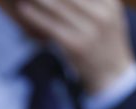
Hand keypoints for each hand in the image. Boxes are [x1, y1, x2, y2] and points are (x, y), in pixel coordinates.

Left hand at [14, 0, 135, 94]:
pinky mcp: (75, 45)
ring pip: (57, 5)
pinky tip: (23, 8)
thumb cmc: (103, 40)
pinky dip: (35, 16)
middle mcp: (102, 12)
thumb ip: (92, 0)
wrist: (112, 74)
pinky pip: (50, 26)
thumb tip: (59, 0)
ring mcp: (90, 29)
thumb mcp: (108, 12)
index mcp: (110, 1)